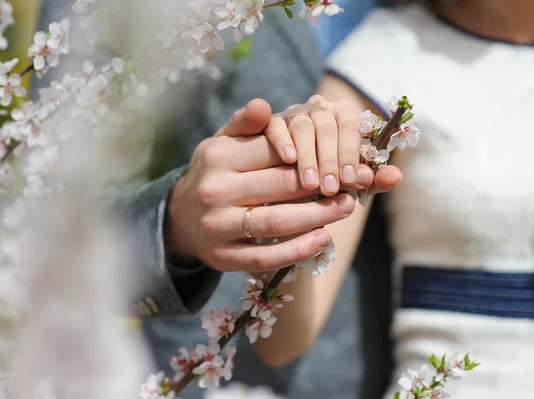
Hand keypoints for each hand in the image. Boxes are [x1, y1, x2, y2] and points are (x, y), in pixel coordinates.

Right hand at [166, 99, 356, 271]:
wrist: (181, 217)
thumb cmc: (214, 173)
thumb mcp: (222, 142)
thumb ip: (244, 123)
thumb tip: (263, 106)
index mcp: (218, 157)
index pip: (274, 151)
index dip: (311, 152)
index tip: (340, 154)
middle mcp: (214, 191)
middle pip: (280, 186)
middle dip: (323, 184)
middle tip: (353, 183)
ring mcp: (217, 226)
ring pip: (277, 221)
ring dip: (319, 216)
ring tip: (345, 208)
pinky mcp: (223, 257)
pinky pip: (267, 256)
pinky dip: (299, 249)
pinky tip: (322, 239)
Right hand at [263, 95, 402, 195]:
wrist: (292, 175)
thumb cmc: (328, 175)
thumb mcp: (351, 178)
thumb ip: (373, 178)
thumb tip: (396, 177)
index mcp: (345, 115)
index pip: (351, 126)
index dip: (350, 153)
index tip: (350, 180)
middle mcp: (321, 108)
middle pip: (327, 126)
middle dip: (329, 160)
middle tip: (329, 188)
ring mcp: (296, 113)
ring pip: (303, 127)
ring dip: (308, 156)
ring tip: (310, 183)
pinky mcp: (273, 121)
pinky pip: (276, 126)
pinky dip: (283, 141)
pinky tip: (289, 160)